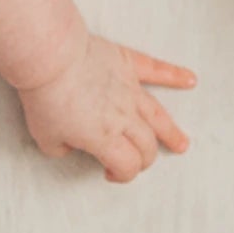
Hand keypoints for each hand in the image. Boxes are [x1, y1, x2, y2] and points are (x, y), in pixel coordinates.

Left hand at [18, 18, 194, 182]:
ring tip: (181, 143)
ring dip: (171, 132)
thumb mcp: (44, 137)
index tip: (109, 173)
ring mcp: (129, 89)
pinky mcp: (126, 63)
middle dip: (144, 158)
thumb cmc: (46, 95)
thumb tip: (67, 146)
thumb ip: (60, 148)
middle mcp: (123, 116)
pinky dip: (175, 75)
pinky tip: (189, 80)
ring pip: (158, 116)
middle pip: (146, 144)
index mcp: (105, 138)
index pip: (127, 165)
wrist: (51, 57)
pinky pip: (156, 70)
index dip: (121, 175)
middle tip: (139, 162)